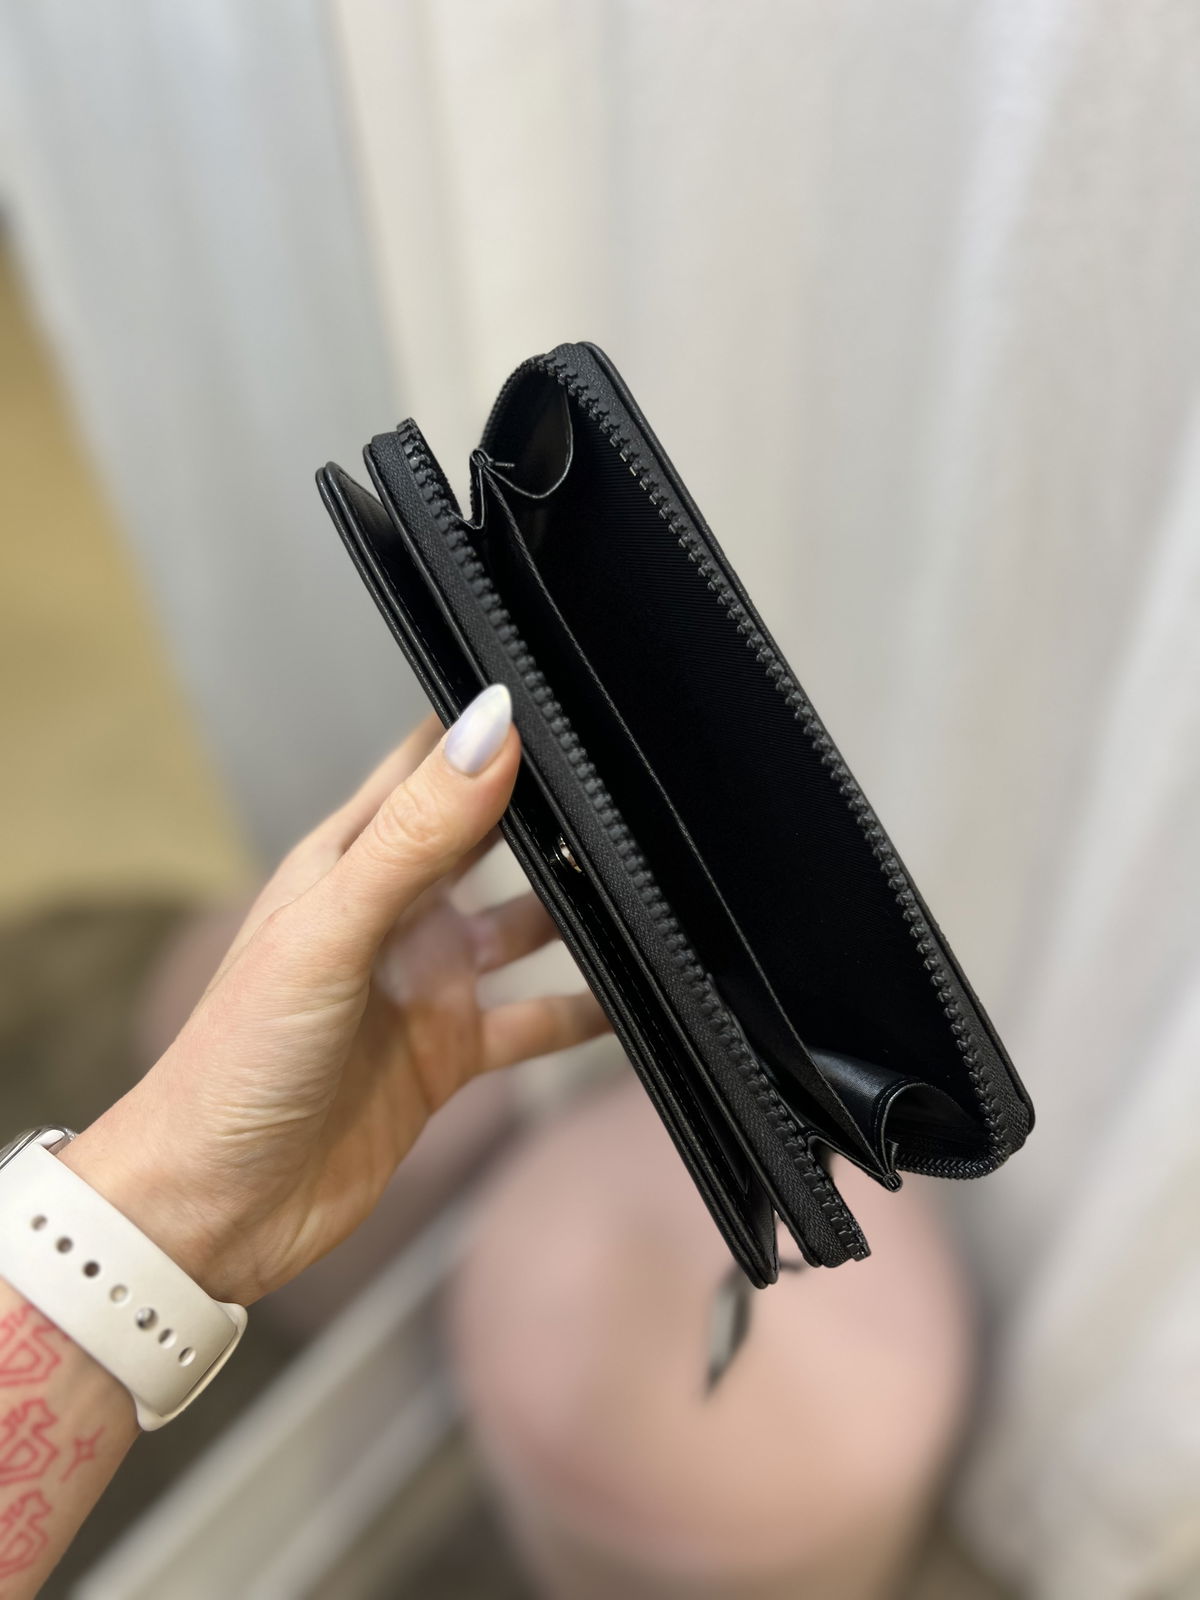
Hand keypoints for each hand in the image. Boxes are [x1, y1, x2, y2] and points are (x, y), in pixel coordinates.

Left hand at [60, 686, 608, 1304]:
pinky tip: (636, 998)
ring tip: (649, 882)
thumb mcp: (329, 934)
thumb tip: (488, 729)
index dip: (482, 727)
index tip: (558, 692)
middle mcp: (392, 914)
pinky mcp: (447, 1054)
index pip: (425, 767)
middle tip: (626, 786)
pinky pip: (534, 1019)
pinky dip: (585, 1010)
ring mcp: (424, 984)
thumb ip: (411, 836)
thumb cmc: (234, 1065)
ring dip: (577, 910)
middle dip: (547, 810)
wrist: (213, 1209)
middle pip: (486, 839)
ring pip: (523, 926)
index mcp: (348, 863)